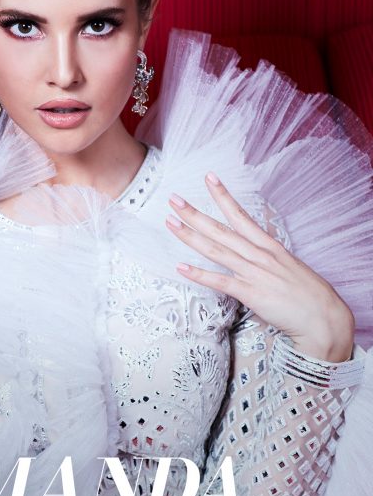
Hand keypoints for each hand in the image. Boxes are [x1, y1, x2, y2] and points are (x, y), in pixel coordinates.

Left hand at [165, 171, 354, 362]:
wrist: (323, 317)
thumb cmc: (307, 294)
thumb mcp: (287, 266)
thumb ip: (267, 258)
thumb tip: (253, 255)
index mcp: (268, 245)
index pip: (240, 215)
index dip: (223, 196)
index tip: (209, 178)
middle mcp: (259, 255)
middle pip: (221, 229)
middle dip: (195, 213)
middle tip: (174, 198)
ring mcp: (254, 273)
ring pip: (216, 250)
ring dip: (191, 236)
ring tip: (171, 222)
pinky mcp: (251, 293)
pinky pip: (220, 281)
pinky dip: (200, 274)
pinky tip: (181, 267)